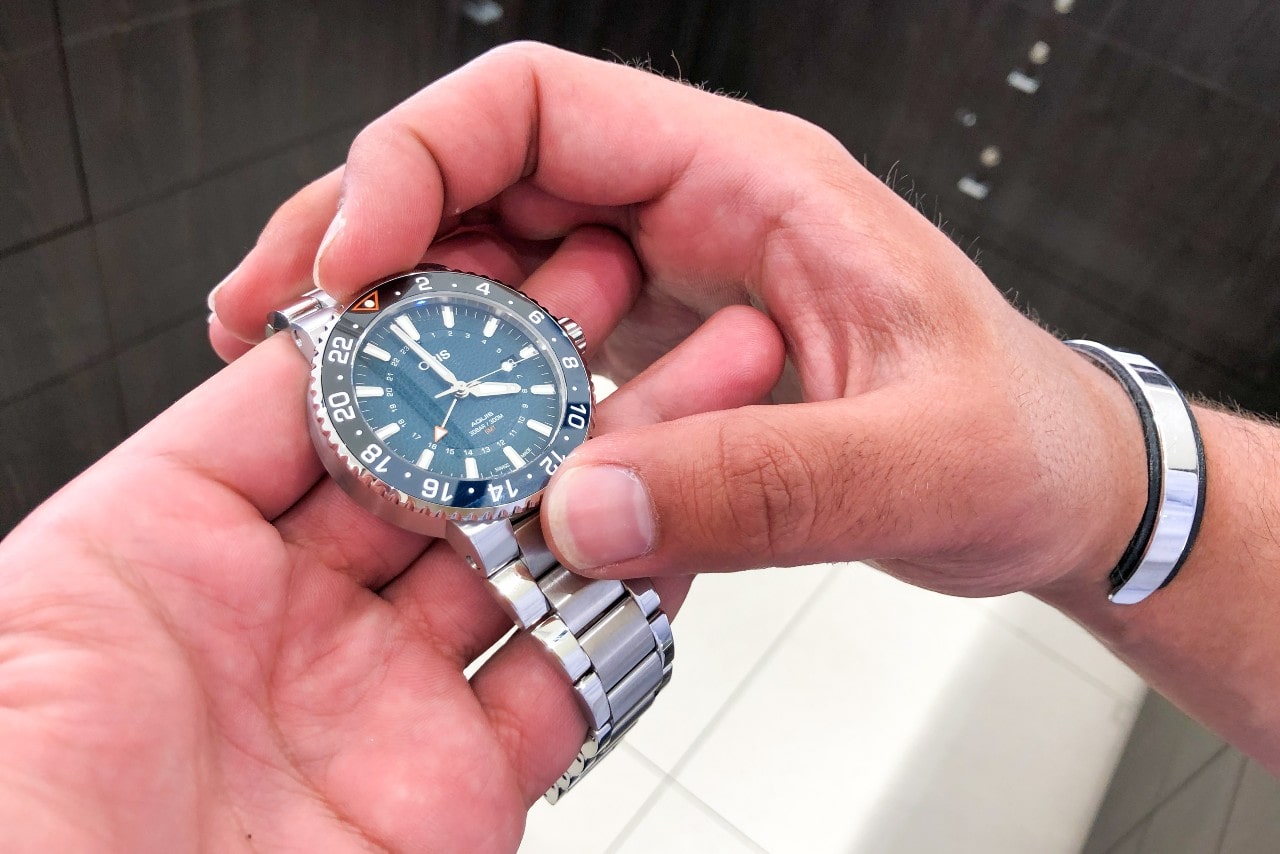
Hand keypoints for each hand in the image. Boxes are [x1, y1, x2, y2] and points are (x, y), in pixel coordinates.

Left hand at [1, 234, 782, 849]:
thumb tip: (304, 341)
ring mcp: (387, 702)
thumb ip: (208, 446)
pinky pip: (570, 675)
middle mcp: (299, 622)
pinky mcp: (460, 785)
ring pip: (528, 557)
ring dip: (613, 469)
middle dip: (536, 378)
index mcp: (188, 554)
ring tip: (684, 384)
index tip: (493, 264)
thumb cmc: (22, 806)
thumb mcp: (76, 571)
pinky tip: (677, 523)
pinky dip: (634, 600)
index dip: (420, 331)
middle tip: (611, 298)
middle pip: (449, 469)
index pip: (334, 404)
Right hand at [210, 43, 1142, 601]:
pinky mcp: (655, 356)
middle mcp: (689, 216)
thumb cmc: (1014, 438)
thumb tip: (585, 506)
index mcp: (749, 182)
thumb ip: (765, 483)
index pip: (542, 104)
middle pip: (480, 177)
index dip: (420, 159)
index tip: (351, 259)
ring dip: (397, 318)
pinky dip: (458, 385)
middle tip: (273, 326)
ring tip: (319, 389)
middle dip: (361, 236)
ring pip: (487, 262)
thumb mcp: (918, 460)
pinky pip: (525, 348)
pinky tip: (418, 437)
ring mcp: (663, 286)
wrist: (1047, 480)